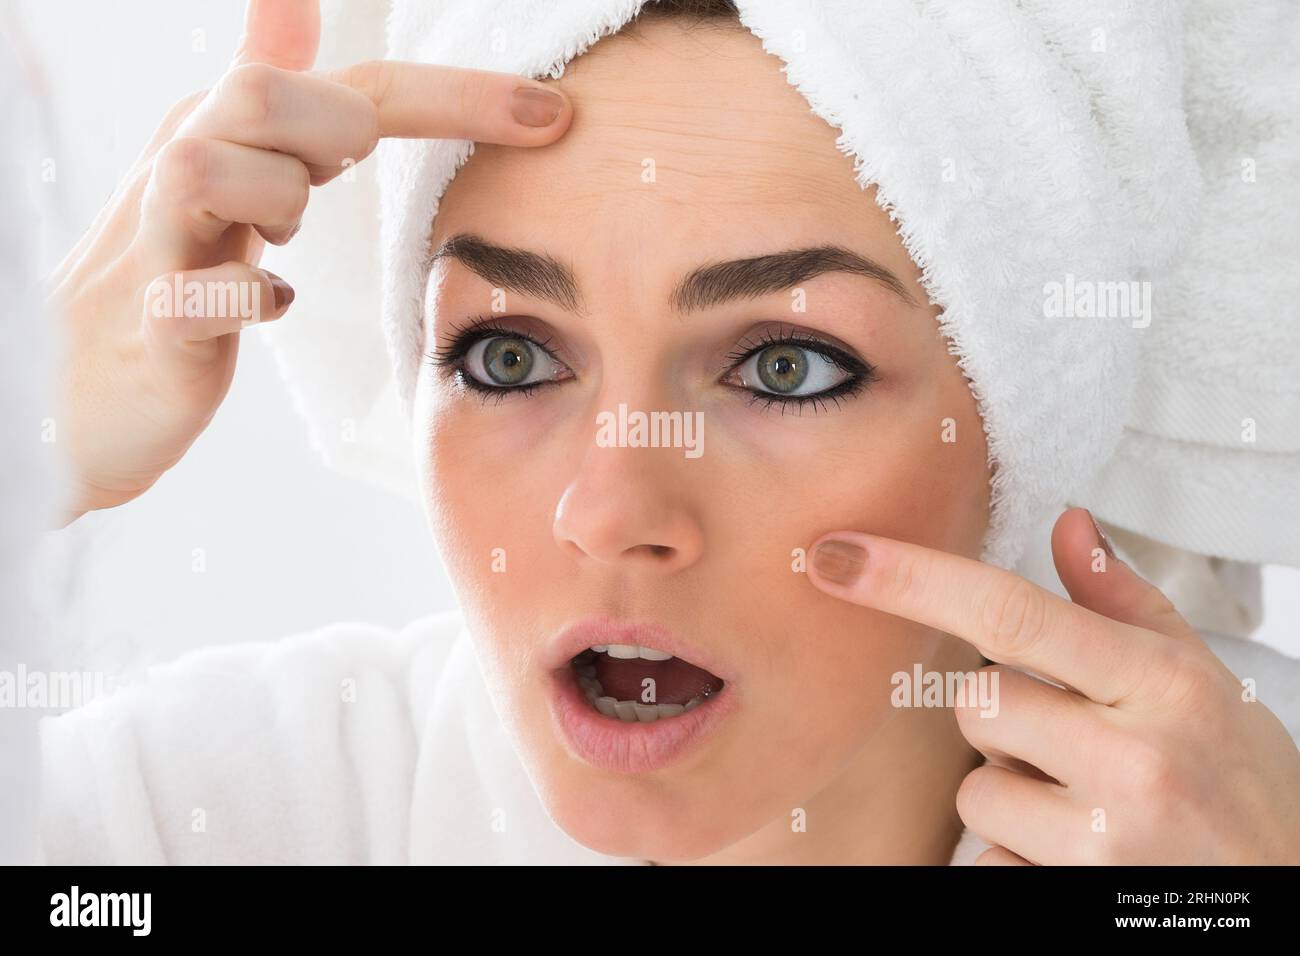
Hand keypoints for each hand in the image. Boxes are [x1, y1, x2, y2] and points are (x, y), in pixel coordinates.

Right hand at [46, 0, 572, 521]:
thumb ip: (272, 102)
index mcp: (220, 133)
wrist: (72, 395)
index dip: (457, 96)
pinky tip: (268, 306)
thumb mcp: (226, 176)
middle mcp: (179, 167)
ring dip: (274, 198)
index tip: (553, 111)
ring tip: (275, 242)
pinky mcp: (151, 326)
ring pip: (211, 168)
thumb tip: (293, 0)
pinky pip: (200, 293)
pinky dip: (249, 297)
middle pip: (263, 91)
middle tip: (326, 180)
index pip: (352, 88)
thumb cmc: (168, 278)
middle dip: (329, 127)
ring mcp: (156, 245)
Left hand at [807, 507, 1299, 863]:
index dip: (913, 578)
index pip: (1011, 612)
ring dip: (1010, 786)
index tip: (838, 554)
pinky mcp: (1070, 896)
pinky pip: (988, 855)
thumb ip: (1122, 599)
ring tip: (1086, 797)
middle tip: (1070, 735)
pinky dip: (1017, 848)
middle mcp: (1132, 759)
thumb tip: (1067, 522)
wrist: (1289, 894)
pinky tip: (1080, 844)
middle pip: (975, 701)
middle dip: (1001, 713)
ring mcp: (1103, 839)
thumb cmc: (1242, 779)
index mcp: (1160, 684)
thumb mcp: (1201, 678)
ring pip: (974, 785)